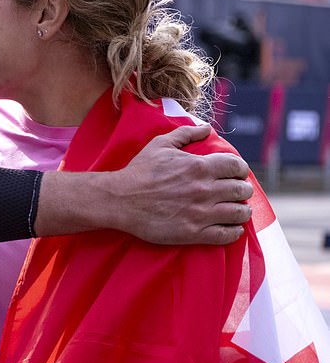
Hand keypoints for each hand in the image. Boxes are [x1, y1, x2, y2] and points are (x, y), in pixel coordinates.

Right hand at [108, 123, 252, 244]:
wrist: (120, 199)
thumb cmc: (139, 171)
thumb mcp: (160, 144)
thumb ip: (186, 133)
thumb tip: (207, 128)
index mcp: (199, 167)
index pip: (237, 166)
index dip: (241, 169)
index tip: (236, 173)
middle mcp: (204, 189)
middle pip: (241, 190)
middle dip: (242, 189)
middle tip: (236, 191)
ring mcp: (201, 213)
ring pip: (239, 213)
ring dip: (242, 210)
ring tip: (237, 209)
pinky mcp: (194, 233)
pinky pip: (227, 235)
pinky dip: (234, 231)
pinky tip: (231, 227)